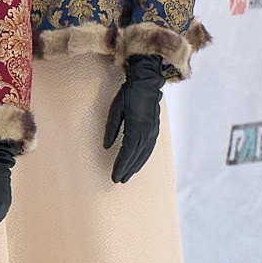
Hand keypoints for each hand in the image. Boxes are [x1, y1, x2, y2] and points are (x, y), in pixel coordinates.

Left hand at [104, 55, 167, 183]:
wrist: (147, 82)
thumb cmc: (129, 93)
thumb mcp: (116, 109)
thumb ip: (111, 128)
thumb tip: (106, 146)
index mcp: (136, 128)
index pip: (127, 152)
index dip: (121, 166)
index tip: (114, 176)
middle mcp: (147, 132)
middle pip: (136, 157)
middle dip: (127, 170)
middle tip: (119, 180)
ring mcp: (153, 131)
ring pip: (144, 154)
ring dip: (136, 166)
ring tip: (128, 175)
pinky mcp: (155, 129)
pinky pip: (149, 148)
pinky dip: (143, 158)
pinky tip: (138, 162)